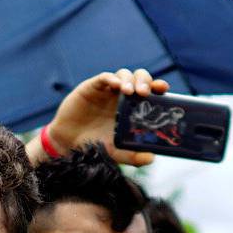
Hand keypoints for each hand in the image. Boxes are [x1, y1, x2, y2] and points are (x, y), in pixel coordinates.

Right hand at [43, 68, 170, 167]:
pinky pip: (104, 77)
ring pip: (124, 74)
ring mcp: (108, 90)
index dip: (158, 87)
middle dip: (145, 80)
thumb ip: (133, 156)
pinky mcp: (92, 87)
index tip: (163, 89)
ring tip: (129, 92)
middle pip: (140, 77)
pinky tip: (115, 86)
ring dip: (129, 80)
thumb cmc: (96, 146)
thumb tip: (151, 158)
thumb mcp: (117, 154)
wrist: (69, 144)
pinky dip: (111, 78)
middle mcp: (123, 96)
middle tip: (145, 92)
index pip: (151, 91)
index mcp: (134, 108)